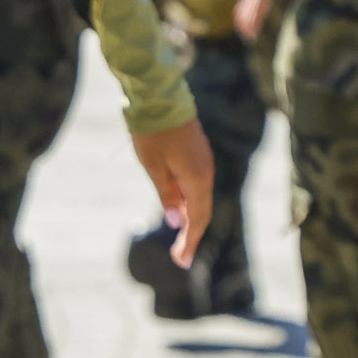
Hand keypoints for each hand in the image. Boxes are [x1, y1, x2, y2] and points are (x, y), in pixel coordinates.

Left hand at [131, 118, 215, 268]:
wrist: (158, 96)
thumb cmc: (151, 132)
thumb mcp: (153, 166)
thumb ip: (166, 194)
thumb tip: (177, 221)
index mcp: (197, 179)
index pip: (198, 219)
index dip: (190, 241)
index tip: (180, 261)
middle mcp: (205, 172)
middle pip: (201, 211)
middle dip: (191, 235)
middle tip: (179, 257)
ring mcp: (203, 162)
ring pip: (199, 198)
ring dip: (191, 218)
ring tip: (180, 239)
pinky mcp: (196, 154)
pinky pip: (196, 185)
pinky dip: (189, 201)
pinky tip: (179, 209)